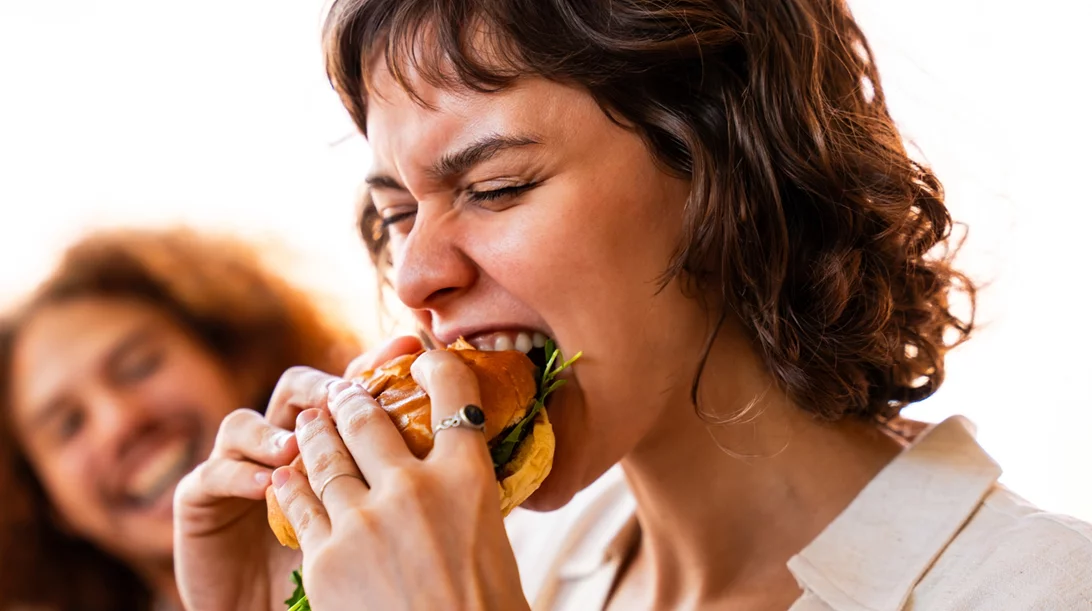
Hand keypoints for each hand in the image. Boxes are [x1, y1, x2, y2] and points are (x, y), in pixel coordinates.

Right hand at [173, 336, 422, 610]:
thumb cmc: (344, 586)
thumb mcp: (380, 533)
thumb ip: (410, 488)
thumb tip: (479, 454)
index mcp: (332, 447)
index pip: (354, 390)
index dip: (379, 364)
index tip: (411, 346)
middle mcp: (284, 447)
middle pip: (300, 391)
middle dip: (326, 389)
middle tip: (346, 396)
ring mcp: (240, 470)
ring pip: (245, 423)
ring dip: (273, 430)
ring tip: (297, 448)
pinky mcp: (201, 501)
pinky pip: (213, 473)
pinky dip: (238, 474)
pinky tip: (267, 486)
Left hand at [270, 349, 528, 610]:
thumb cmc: (484, 610)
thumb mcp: (491, 542)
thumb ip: (462, 501)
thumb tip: (446, 481)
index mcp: (469, 479)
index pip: (455, 396)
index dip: (436, 366)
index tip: (423, 359)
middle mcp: (415, 486)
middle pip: (370, 418)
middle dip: (352, 398)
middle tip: (343, 393)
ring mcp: (364, 520)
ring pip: (325, 456)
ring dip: (314, 434)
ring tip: (309, 423)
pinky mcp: (325, 556)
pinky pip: (300, 504)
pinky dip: (292, 485)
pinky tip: (285, 476)